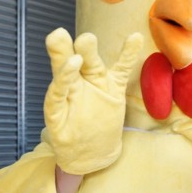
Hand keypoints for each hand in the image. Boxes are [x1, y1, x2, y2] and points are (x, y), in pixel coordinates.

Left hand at [43, 28, 142, 173]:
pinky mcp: (113, 88)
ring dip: (91, 52)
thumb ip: (57, 106)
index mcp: (61, 94)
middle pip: (76, 64)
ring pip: (93, 65)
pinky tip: (135, 38)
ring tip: (89, 38)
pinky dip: (128, 54)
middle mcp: (77, 84)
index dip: (65, 72)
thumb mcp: (59, 126)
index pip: (61, 80)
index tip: (73, 62)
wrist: (92, 154)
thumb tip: (56, 88)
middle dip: (76, 52)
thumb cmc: (70, 138)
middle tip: (78, 39)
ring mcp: (95, 84)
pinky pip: (121, 70)